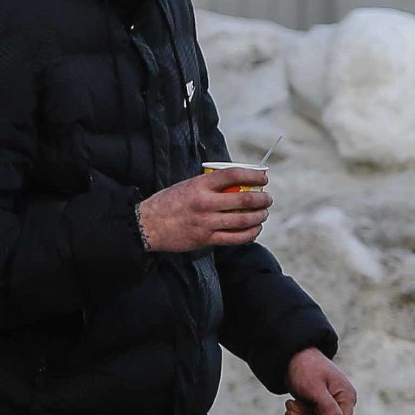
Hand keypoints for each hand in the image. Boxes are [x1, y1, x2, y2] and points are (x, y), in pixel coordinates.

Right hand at [138, 168, 269, 252]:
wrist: (147, 225)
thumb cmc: (169, 203)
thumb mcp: (187, 185)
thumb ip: (210, 184)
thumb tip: (238, 183)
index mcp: (199, 185)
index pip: (233, 175)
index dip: (253, 175)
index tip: (263, 178)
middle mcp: (204, 203)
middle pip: (244, 200)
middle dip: (262, 199)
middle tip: (268, 198)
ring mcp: (206, 222)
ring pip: (243, 220)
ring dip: (259, 217)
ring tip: (264, 214)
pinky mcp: (206, 239)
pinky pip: (235, 238)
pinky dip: (250, 233)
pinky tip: (255, 229)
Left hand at [283, 348, 354, 414]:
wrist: (293, 356)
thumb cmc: (307, 367)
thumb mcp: (315, 387)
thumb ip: (327, 406)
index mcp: (346, 397)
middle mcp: (340, 403)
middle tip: (292, 411)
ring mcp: (329, 406)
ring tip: (291, 405)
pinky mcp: (318, 407)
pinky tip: (292, 404)